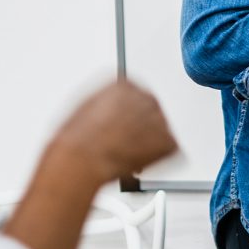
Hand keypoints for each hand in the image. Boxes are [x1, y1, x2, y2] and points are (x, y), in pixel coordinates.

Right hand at [44, 79, 176, 183]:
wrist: (84, 155)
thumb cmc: (79, 136)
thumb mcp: (86, 106)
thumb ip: (107, 104)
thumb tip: (110, 111)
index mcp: (127, 86)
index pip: (136, 98)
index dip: (129, 117)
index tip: (123, 128)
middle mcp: (147, 98)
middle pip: (150, 114)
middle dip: (142, 130)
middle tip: (126, 145)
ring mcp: (160, 120)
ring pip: (160, 133)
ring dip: (149, 145)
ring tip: (126, 155)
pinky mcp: (169, 143)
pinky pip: (167, 151)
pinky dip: (156, 159)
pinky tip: (135, 162)